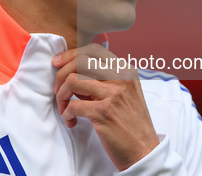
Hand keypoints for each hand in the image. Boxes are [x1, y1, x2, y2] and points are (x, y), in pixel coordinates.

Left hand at [52, 43, 159, 170]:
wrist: (144, 150)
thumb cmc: (130, 123)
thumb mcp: (124, 93)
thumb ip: (103, 80)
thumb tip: (73, 71)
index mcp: (125, 71)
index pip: (93, 50)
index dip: (71, 54)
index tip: (58, 63)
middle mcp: (121, 78)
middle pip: (80, 61)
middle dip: (61, 74)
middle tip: (57, 90)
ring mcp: (113, 94)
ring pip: (72, 80)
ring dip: (61, 96)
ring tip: (64, 108)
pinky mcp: (104, 112)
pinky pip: (72, 105)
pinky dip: (66, 114)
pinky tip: (72, 121)